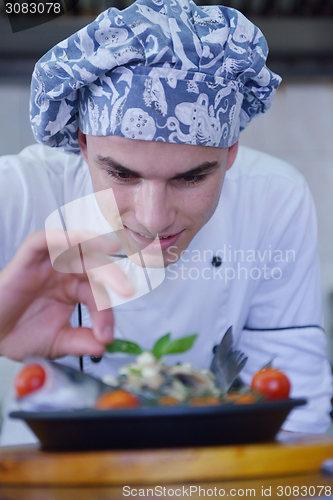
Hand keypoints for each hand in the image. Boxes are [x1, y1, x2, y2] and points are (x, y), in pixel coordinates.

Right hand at [0, 231, 133, 360]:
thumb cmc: (20, 334)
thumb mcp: (58, 341)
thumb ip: (81, 341)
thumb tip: (105, 345)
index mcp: (74, 289)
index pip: (98, 293)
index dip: (106, 312)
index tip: (105, 335)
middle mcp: (65, 272)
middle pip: (95, 265)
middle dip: (113, 275)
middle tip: (126, 290)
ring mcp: (48, 264)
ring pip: (76, 245)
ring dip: (94, 244)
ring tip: (112, 249)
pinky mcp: (29, 258)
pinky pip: (45, 240)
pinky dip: (61, 237)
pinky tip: (77, 241)